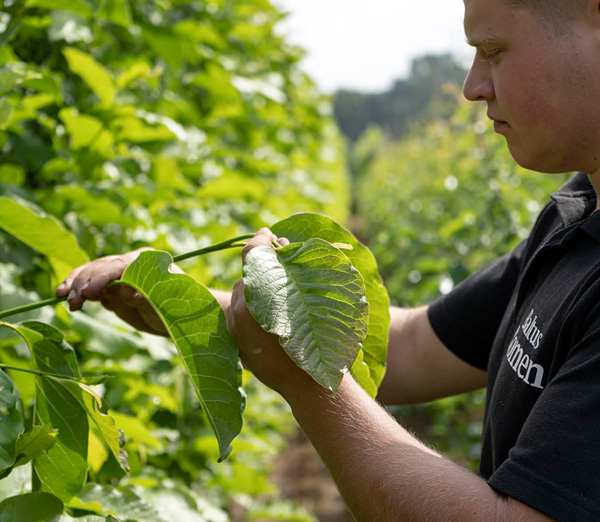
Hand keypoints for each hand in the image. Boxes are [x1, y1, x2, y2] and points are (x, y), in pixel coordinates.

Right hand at [55, 248, 176, 335]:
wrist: (179, 321)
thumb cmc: (177, 311)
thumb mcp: (163, 306)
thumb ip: (146, 297)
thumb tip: (128, 290)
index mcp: (145, 262)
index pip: (118, 266)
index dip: (100, 277)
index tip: (87, 292)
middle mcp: (130, 263)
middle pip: (100, 268)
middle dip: (83, 282)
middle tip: (72, 300)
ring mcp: (119, 275)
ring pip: (91, 274)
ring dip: (75, 284)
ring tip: (62, 297)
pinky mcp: (112, 289)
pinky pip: (91, 286)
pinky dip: (77, 290)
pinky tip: (64, 296)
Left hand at [227, 229, 315, 397]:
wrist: (310, 387)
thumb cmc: (321, 343)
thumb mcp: (315, 302)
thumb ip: (294, 274)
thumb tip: (279, 248)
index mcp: (255, 301)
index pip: (251, 255)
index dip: (261, 240)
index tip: (268, 234)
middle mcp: (239, 313)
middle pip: (247, 276)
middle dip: (263, 269)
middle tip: (283, 265)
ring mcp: (235, 329)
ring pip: (243, 295)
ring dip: (259, 290)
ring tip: (281, 295)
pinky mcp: (236, 342)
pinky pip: (241, 314)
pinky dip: (254, 309)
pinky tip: (273, 315)